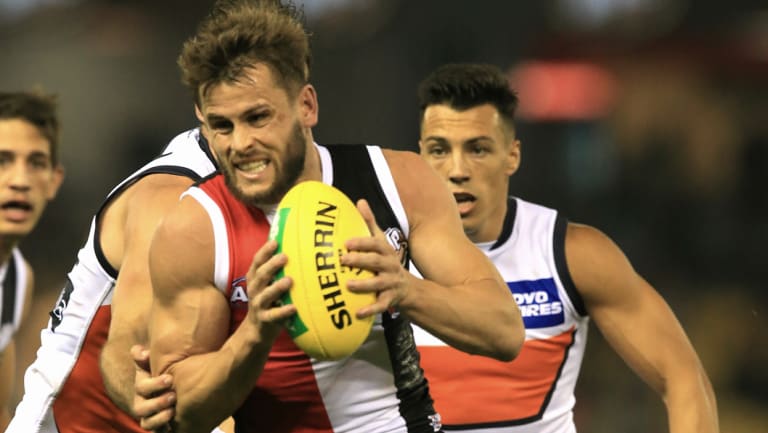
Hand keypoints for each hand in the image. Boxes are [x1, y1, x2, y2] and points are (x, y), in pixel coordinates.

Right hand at [131, 345, 174, 431]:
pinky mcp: (158, 427)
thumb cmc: (156, 373)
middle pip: (142, 409)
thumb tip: (140, 351)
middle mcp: (141, 404)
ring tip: (172, 411)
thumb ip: (142, 356)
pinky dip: (164, 431)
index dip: (155, 384)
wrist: (157, 390)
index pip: (142, 387)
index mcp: (141, 387)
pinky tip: (174, 428)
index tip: (170, 379)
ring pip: (148, 424)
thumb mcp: (148, 363)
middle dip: (157, 403)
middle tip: (173, 396)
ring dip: (159, 419)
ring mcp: (149, 417)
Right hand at [244, 240, 296, 334]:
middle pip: (261, 276)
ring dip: (277, 287)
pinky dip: (283, 311)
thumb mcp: (268, 284)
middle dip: (272, 265)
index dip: (265, 251)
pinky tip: (294, 307)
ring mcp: (258, 305)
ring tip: (289, 280)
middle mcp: (254, 290)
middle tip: (285, 257)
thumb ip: (276, 270)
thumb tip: (295, 248)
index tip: (275, 242)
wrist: (257, 329)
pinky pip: (274, 315)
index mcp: (255, 278)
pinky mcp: (265, 320)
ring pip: (265, 295)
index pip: (257, 262)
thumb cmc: (269, 300)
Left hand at [342, 199, 409, 317]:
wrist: (410, 289)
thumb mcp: (382, 243)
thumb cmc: (388, 262)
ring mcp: (391, 283)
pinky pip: (381, 305)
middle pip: (376, 262)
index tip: (346, 243)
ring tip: (348, 285)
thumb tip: (360, 201)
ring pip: (378, 284)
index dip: (362, 243)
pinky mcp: (391, 300)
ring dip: (363, 285)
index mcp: (386, 251)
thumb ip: (370, 223)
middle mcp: (390, 266)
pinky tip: (357, 313)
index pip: (376, 244)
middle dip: (360, 260)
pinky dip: (370, 309)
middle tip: (342, 260)